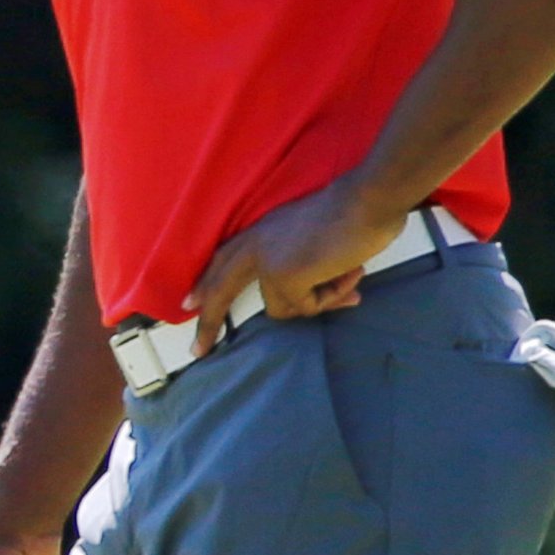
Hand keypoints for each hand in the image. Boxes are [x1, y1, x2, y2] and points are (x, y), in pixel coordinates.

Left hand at [183, 177, 408, 356]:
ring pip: (285, 308)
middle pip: (221, 289)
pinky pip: (305, 309)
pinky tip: (348, 272)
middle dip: (208, 323)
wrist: (366, 201)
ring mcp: (267, 262)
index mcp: (260, 232)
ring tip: (348, 273)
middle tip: (196, 352)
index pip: (223, 260)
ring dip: (322, 299)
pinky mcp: (283, 276)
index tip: (188, 302)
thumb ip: (299, 266)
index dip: (206, 282)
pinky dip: (331, 298)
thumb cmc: (351, 214)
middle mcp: (255, 245)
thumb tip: (304, 301)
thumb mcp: (311, 240)